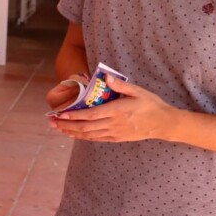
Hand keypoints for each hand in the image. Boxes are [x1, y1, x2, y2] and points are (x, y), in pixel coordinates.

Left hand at [49, 77, 174, 141]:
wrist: (163, 123)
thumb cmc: (151, 104)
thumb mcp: (138, 91)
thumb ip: (120, 85)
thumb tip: (106, 77)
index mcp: (117, 111)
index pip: (91, 115)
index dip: (75, 115)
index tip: (62, 114)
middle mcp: (113, 124)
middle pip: (85, 127)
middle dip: (67, 124)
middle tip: (52, 121)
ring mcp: (114, 133)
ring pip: (88, 135)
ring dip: (72, 131)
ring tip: (58, 128)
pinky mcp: (116, 138)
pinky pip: (96, 139)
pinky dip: (83, 137)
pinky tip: (74, 134)